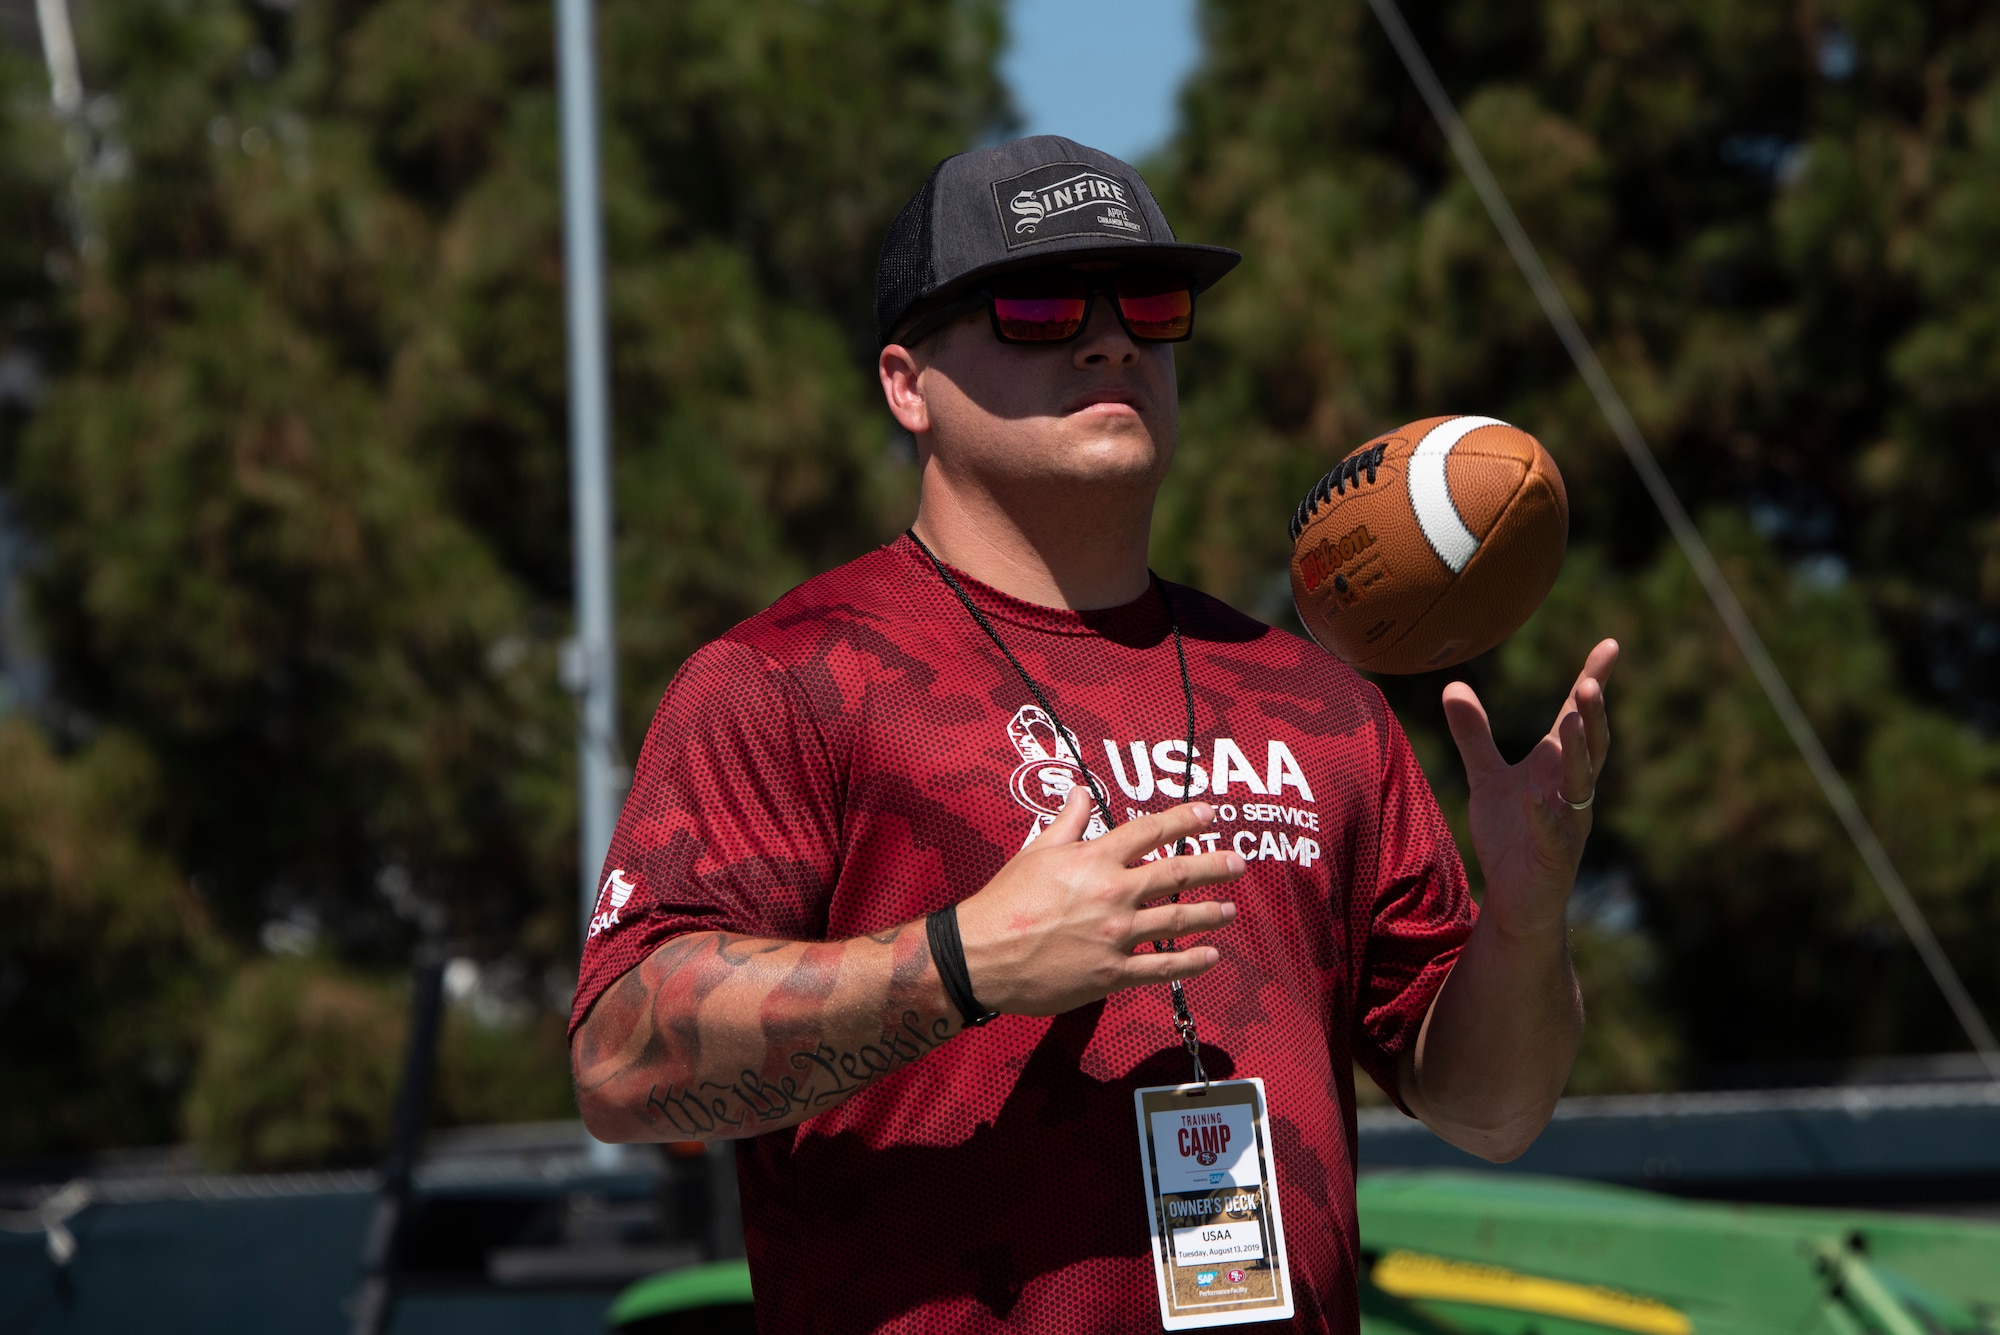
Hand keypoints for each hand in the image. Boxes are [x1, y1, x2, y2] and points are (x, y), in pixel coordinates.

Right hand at [955, 787, 1246, 1016]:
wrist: (981, 955)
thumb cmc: (1005, 901)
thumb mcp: (1035, 852)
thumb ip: (1066, 822)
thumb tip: (1080, 792)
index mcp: (1094, 859)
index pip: (1150, 831)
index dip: (1184, 820)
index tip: (1210, 814)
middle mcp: (1112, 893)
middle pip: (1175, 873)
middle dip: (1213, 866)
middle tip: (1239, 863)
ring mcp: (1115, 935)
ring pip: (1175, 921)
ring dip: (1208, 914)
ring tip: (1229, 910)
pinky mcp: (1111, 973)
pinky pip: (1161, 967)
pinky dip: (1191, 962)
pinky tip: (1211, 957)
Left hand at [1442, 639, 1617, 939]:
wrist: (1516, 900)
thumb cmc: (1510, 837)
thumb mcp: (1487, 779)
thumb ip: (1475, 735)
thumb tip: (1453, 685)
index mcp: (1556, 768)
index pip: (1576, 718)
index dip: (1594, 682)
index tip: (1610, 645)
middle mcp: (1570, 791)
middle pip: (1589, 746)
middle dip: (1592, 715)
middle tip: (1590, 682)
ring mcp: (1568, 824)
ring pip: (1581, 784)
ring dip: (1577, 754)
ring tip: (1571, 721)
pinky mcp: (1554, 857)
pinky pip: (1552, 834)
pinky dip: (1544, 816)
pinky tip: (1533, 798)